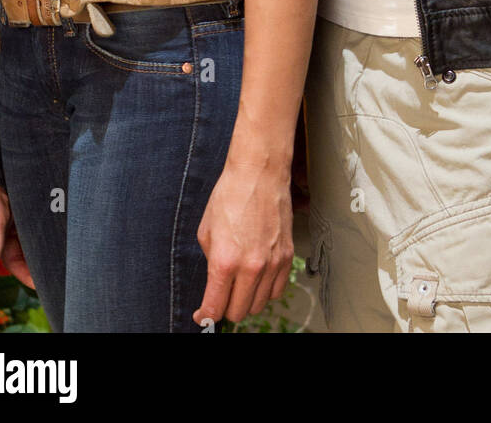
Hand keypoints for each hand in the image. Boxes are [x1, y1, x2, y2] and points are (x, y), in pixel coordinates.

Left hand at [193, 161, 293, 326]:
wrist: (259, 173)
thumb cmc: (230, 195)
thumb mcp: (206, 231)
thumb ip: (211, 262)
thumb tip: (215, 283)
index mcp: (225, 262)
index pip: (215, 308)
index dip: (206, 316)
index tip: (203, 315)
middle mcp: (250, 267)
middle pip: (238, 312)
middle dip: (225, 309)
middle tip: (220, 297)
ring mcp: (272, 263)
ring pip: (259, 305)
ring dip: (246, 301)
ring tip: (239, 286)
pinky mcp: (287, 256)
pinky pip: (278, 290)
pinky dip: (266, 291)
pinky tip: (258, 279)